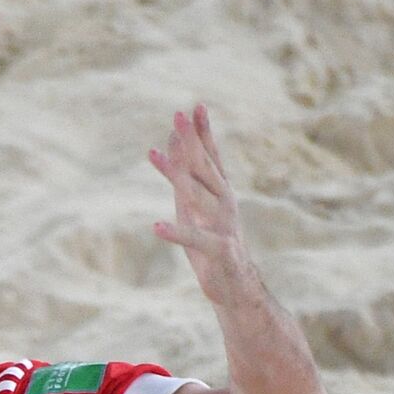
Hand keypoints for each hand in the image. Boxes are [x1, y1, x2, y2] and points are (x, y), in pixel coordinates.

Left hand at [148, 105, 257, 304]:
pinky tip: (156, 226)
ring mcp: (222, 225)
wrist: (237, 287)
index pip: (212, 157)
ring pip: (198, 195)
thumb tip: (172, 141)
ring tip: (157, 154)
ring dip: (177, 175)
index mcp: (220, 193)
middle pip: (204, 168)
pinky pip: (195, 239)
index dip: (204, 132)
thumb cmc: (212, 244)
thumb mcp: (194, 207)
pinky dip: (176, 232)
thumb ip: (185, 176)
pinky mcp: (217, 251)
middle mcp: (224, 203)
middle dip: (190, 141)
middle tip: (177, 116)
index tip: (195, 106)